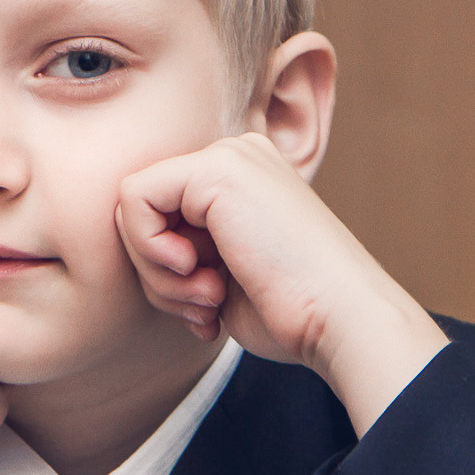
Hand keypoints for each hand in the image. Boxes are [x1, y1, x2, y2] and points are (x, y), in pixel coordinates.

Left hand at [116, 133, 447, 434]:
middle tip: (201, 305)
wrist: (341, 318)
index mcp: (241, 181)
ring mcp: (227, 157)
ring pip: (133, 206)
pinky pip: (134, 200)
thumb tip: (137, 253)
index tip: (204, 307)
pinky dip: (150, 251)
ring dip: (157, 272)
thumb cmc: (292, 312)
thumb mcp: (225, 276)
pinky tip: (196, 275)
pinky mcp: (215, 169)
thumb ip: (185, 253)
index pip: (159, 214)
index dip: (164, 270)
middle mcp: (235, 158)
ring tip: (206, 297)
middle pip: (143, 209)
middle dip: (157, 272)